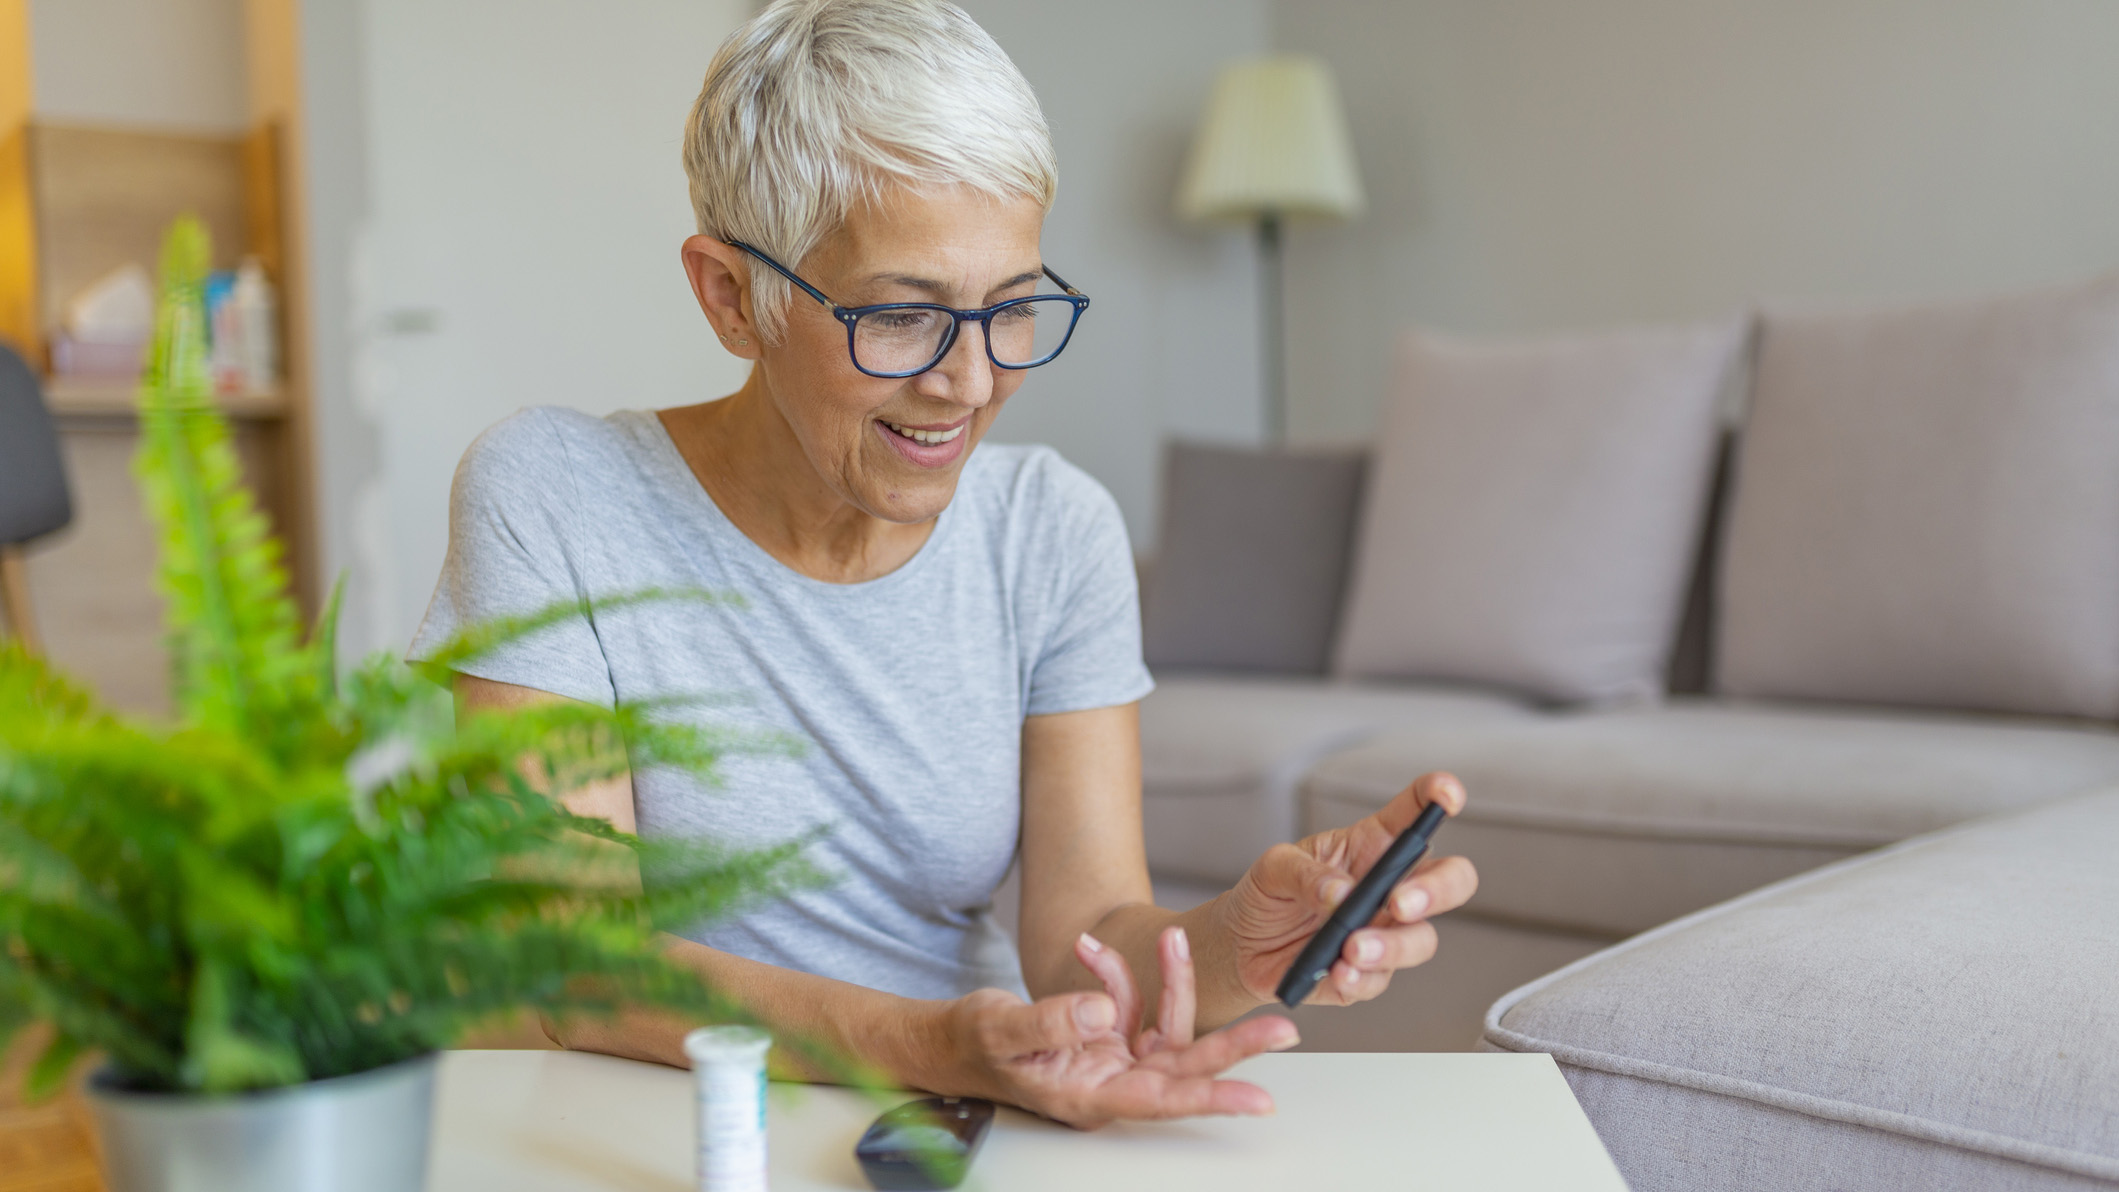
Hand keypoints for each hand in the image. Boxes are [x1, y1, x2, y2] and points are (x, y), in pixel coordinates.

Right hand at [945, 927, 1297, 1128]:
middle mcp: (1109, 1081)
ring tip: (1169, 938)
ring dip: (1170, 979)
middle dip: (1234, 1043)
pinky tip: (1091, 949)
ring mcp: (1110, 1058)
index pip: (1162, 1101)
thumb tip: (1103, 1013)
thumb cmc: (969, 1046)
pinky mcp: (1105, 1034)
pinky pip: (1132, 1001)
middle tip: (1283, 1027)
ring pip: (1164, 1023)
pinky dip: (1119, 971)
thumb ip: (1052, 1022)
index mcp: (1089, 1096)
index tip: (1259, 1098)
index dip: (1213, 1097)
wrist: (949, 1040)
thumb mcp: (1001, 1030)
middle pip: (1186, 1066)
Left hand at [1217, 772, 1476, 1006]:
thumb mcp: (1274, 867)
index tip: (1447, 795)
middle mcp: (1390, 888)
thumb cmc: (1267, 894)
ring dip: (1392, 946)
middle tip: (1399, 903)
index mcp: (1373, 846)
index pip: (1416, 814)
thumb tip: (1341, 893)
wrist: (1240, 947)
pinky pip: (1380, 980)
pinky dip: (1361, 978)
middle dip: (1437, 891)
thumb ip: (1306, 874)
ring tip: (1350, 949)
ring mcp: (1383, 932)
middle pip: (1450, 881)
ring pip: (1422, 940)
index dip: (1439, 797)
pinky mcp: (1367, 973)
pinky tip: (1339, 973)